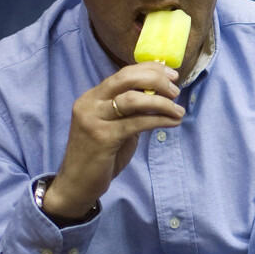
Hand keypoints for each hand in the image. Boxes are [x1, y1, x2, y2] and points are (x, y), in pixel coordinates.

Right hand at [43, 62, 184, 218]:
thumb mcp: (115, 125)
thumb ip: (131, 110)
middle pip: (127, 78)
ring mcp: (93, 119)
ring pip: (133, 99)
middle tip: (175, 91)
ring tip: (178, 111)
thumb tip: (161, 94)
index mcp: (93, 96)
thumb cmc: (100, 154)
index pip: (124, 73)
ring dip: (162, 102)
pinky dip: (159, 119)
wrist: (77, 183)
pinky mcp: (102, 137)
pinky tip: (172, 122)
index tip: (172, 75)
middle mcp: (90, 103)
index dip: (150, 69)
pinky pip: (137, 123)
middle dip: (157, 80)